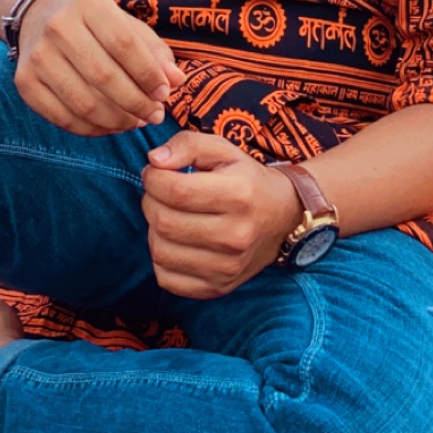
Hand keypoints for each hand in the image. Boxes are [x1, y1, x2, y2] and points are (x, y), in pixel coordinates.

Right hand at [15, 0, 185, 136]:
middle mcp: (58, 26)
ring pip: (84, 102)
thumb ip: (155, 53)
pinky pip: (64, 118)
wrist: (42, 17)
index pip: (125, 44)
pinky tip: (110, 126)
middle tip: (154, 116)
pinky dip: (92, 129)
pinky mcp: (25, 82)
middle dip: (136, 103)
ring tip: (135, 122)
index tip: (165, 94)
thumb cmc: (97, 27)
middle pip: (105, 77)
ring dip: (117, 120)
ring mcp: (37, 56)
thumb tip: (176, 81)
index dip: (149, 75)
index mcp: (89, 5)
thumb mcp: (129, 27)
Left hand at [141, 130, 302, 298]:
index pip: (175, 191)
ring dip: (154, 230)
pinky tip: (175, 242)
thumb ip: (187, 144)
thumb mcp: (223, 150)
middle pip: (164, 222)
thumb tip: (153, 160)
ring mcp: (227, 267)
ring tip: (168, 216)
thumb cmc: (245, 179)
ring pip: (161, 252)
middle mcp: (235, 235)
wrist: (282, 216)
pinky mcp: (218, 287)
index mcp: (238, 195)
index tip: (154, 173)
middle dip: (150, 202)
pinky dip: (162, 259)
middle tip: (159, 193)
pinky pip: (167, 279)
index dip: (153, 178)